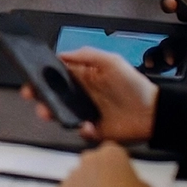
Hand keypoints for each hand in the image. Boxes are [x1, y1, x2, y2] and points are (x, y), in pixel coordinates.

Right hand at [21, 47, 157, 142]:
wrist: (153, 112)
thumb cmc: (134, 85)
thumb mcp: (112, 61)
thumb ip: (87, 55)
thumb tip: (62, 54)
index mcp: (84, 77)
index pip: (58, 76)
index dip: (44, 76)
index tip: (32, 78)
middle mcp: (82, 95)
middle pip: (55, 95)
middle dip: (41, 96)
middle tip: (34, 96)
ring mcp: (86, 113)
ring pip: (62, 114)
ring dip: (53, 113)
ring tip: (49, 112)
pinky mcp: (94, 130)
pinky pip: (80, 131)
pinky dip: (81, 129)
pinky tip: (86, 125)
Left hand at [54, 142, 153, 186]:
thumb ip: (133, 179)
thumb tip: (129, 184)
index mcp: (111, 154)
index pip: (110, 150)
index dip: (114, 163)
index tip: (118, 174)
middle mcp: (88, 160)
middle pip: (90, 162)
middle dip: (96, 172)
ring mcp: (72, 176)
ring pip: (76, 179)